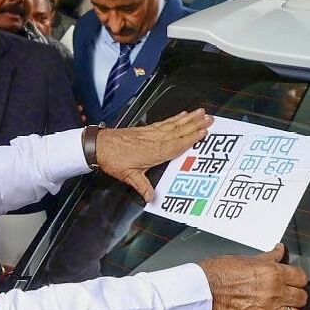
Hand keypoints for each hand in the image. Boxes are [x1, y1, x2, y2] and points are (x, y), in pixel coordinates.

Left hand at [96, 109, 212, 201]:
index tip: (204, 132)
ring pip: (174, 124)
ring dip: (189, 118)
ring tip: (201, 112)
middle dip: (195, 124)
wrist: (100, 145)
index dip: (192, 138)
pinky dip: (175, 118)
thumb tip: (151, 198)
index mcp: (155, 152)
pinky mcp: (146, 129)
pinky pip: (165, 122)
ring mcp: (151, 133)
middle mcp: (156, 140)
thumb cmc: (114, 160)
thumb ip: (143, 186)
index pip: (178, 144)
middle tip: (210, 118)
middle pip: (180, 131)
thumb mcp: (129, 176)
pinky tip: (182, 114)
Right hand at [197, 244, 309, 309]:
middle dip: (296, 295)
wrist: (203, 291)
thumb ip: (268, 257)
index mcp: (273, 273)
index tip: (294, 279)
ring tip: (281, 307)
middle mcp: (274, 293)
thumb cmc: (219, 273)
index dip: (298, 278)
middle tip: (287, 293)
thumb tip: (279, 251)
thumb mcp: (246, 258)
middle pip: (301, 298)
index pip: (302, 277)